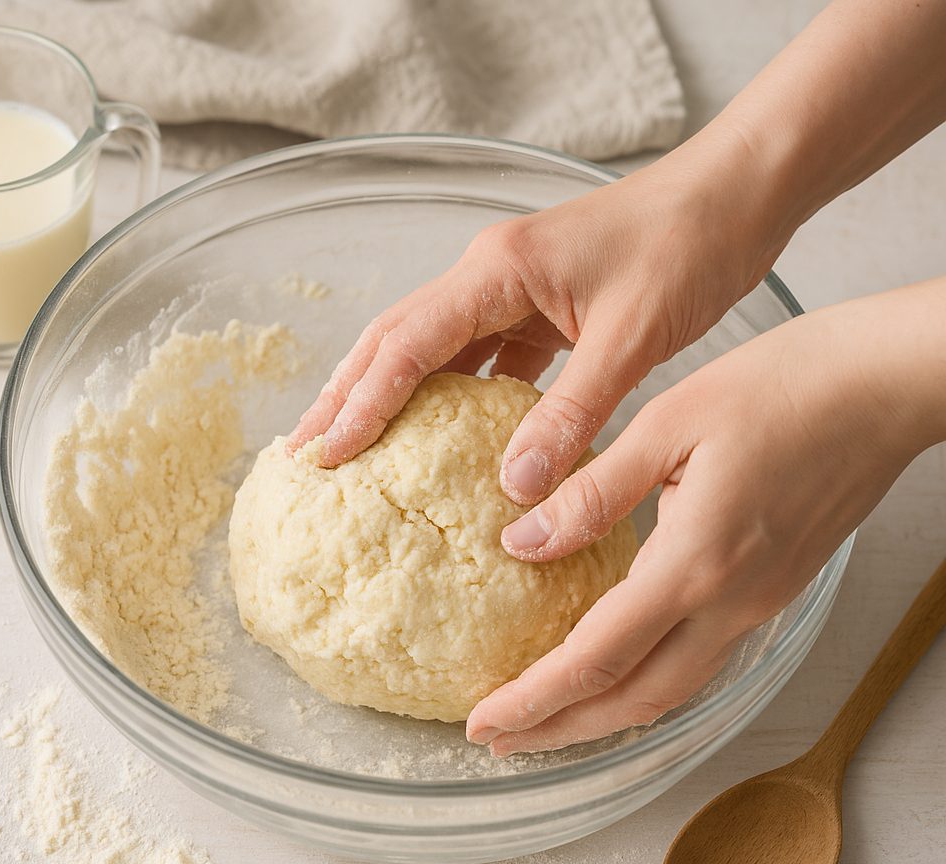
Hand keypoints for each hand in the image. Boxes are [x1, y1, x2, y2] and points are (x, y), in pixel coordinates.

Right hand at [288, 140, 782, 505]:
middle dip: (347, 396)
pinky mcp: (538, 309)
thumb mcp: (632, 335)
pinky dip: (454, 399)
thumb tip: (516, 487)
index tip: (327, 454)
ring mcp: (511, 290)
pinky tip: (445, 439)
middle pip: (397, 340)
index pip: (410, 343)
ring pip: (431, 350)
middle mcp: (490, 274)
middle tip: (306, 453)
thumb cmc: (689, 245)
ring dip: (390, 397)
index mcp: (499, 269)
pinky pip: (481, 360)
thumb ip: (572, 412)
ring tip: (351, 448)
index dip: (364, 402)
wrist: (736, 196)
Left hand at [466, 286, 943, 754]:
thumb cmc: (781, 389)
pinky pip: (700, 663)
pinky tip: (617, 672)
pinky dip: (647, 685)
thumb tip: (521, 543)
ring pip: (671, 692)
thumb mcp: (668, 423)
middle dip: (561, 729)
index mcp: (695, 562)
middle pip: (633, 701)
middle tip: (500, 740)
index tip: (482, 723)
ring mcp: (757, 604)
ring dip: (603, 717)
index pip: (596, 658)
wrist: (884, 388)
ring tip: (546, 718)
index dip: (533, 699)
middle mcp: (730, 603)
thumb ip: (592, 493)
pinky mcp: (772, 592)